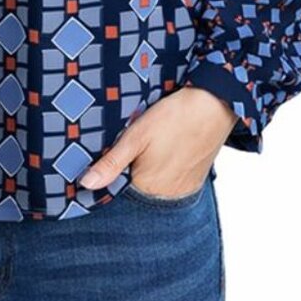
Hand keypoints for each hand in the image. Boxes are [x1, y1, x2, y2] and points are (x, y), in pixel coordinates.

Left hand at [78, 88, 236, 196]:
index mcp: (148, 188)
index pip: (118, 191)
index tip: (103, 160)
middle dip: (128, 173)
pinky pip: (171, 182)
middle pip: (136, 189)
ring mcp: (183, 190)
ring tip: (149, 148)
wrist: (215, 104)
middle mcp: (167, 196)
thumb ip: (111, 163)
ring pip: (153, 185)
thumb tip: (86, 183)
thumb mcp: (136, 135)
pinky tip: (163, 151)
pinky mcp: (194, 181)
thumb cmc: (175, 117)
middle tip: (131, 147)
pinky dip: (163, 170)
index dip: (109, 176)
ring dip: (146, 171)